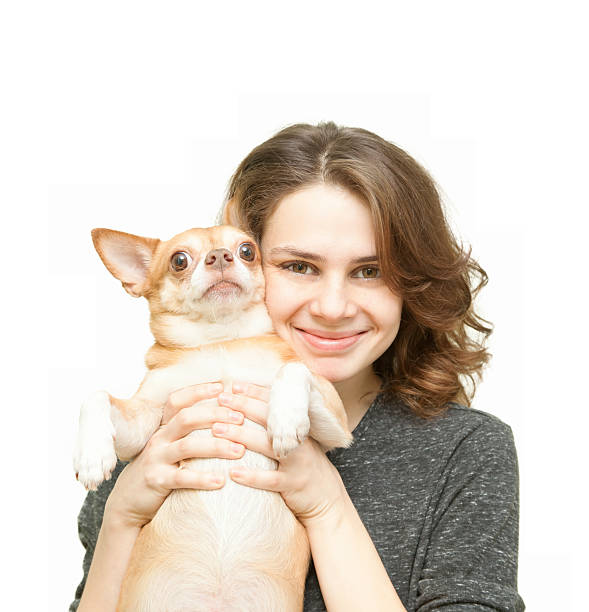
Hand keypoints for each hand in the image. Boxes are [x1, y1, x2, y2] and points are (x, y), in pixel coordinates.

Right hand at [104, 382, 246, 528]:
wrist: (128, 501)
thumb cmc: (161, 469)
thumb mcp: (170, 446)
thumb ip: (189, 432)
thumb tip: (225, 415)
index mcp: (164, 427)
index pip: (178, 401)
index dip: (198, 391)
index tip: (222, 387)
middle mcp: (159, 439)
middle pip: (186, 418)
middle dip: (216, 415)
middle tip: (240, 418)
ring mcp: (156, 459)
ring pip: (187, 446)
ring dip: (216, 447)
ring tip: (240, 450)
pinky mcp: (156, 481)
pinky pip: (181, 478)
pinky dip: (202, 478)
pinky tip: (221, 481)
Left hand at [214, 382, 348, 527]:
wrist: (328, 496)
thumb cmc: (303, 465)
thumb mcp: (296, 441)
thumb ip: (278, 427)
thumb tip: (249, 407)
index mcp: (297, 427)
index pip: (274, 404)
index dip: (254, 393)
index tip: (233, 386)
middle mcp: (298, 440)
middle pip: (269, 418)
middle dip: (243, 406)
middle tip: (221, 400)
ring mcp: (297, 462)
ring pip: (267, 445)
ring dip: (240, 435)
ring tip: (217, 430)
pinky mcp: (293, 484)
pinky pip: (271, 479)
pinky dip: (252, 476)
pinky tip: (233, 472)